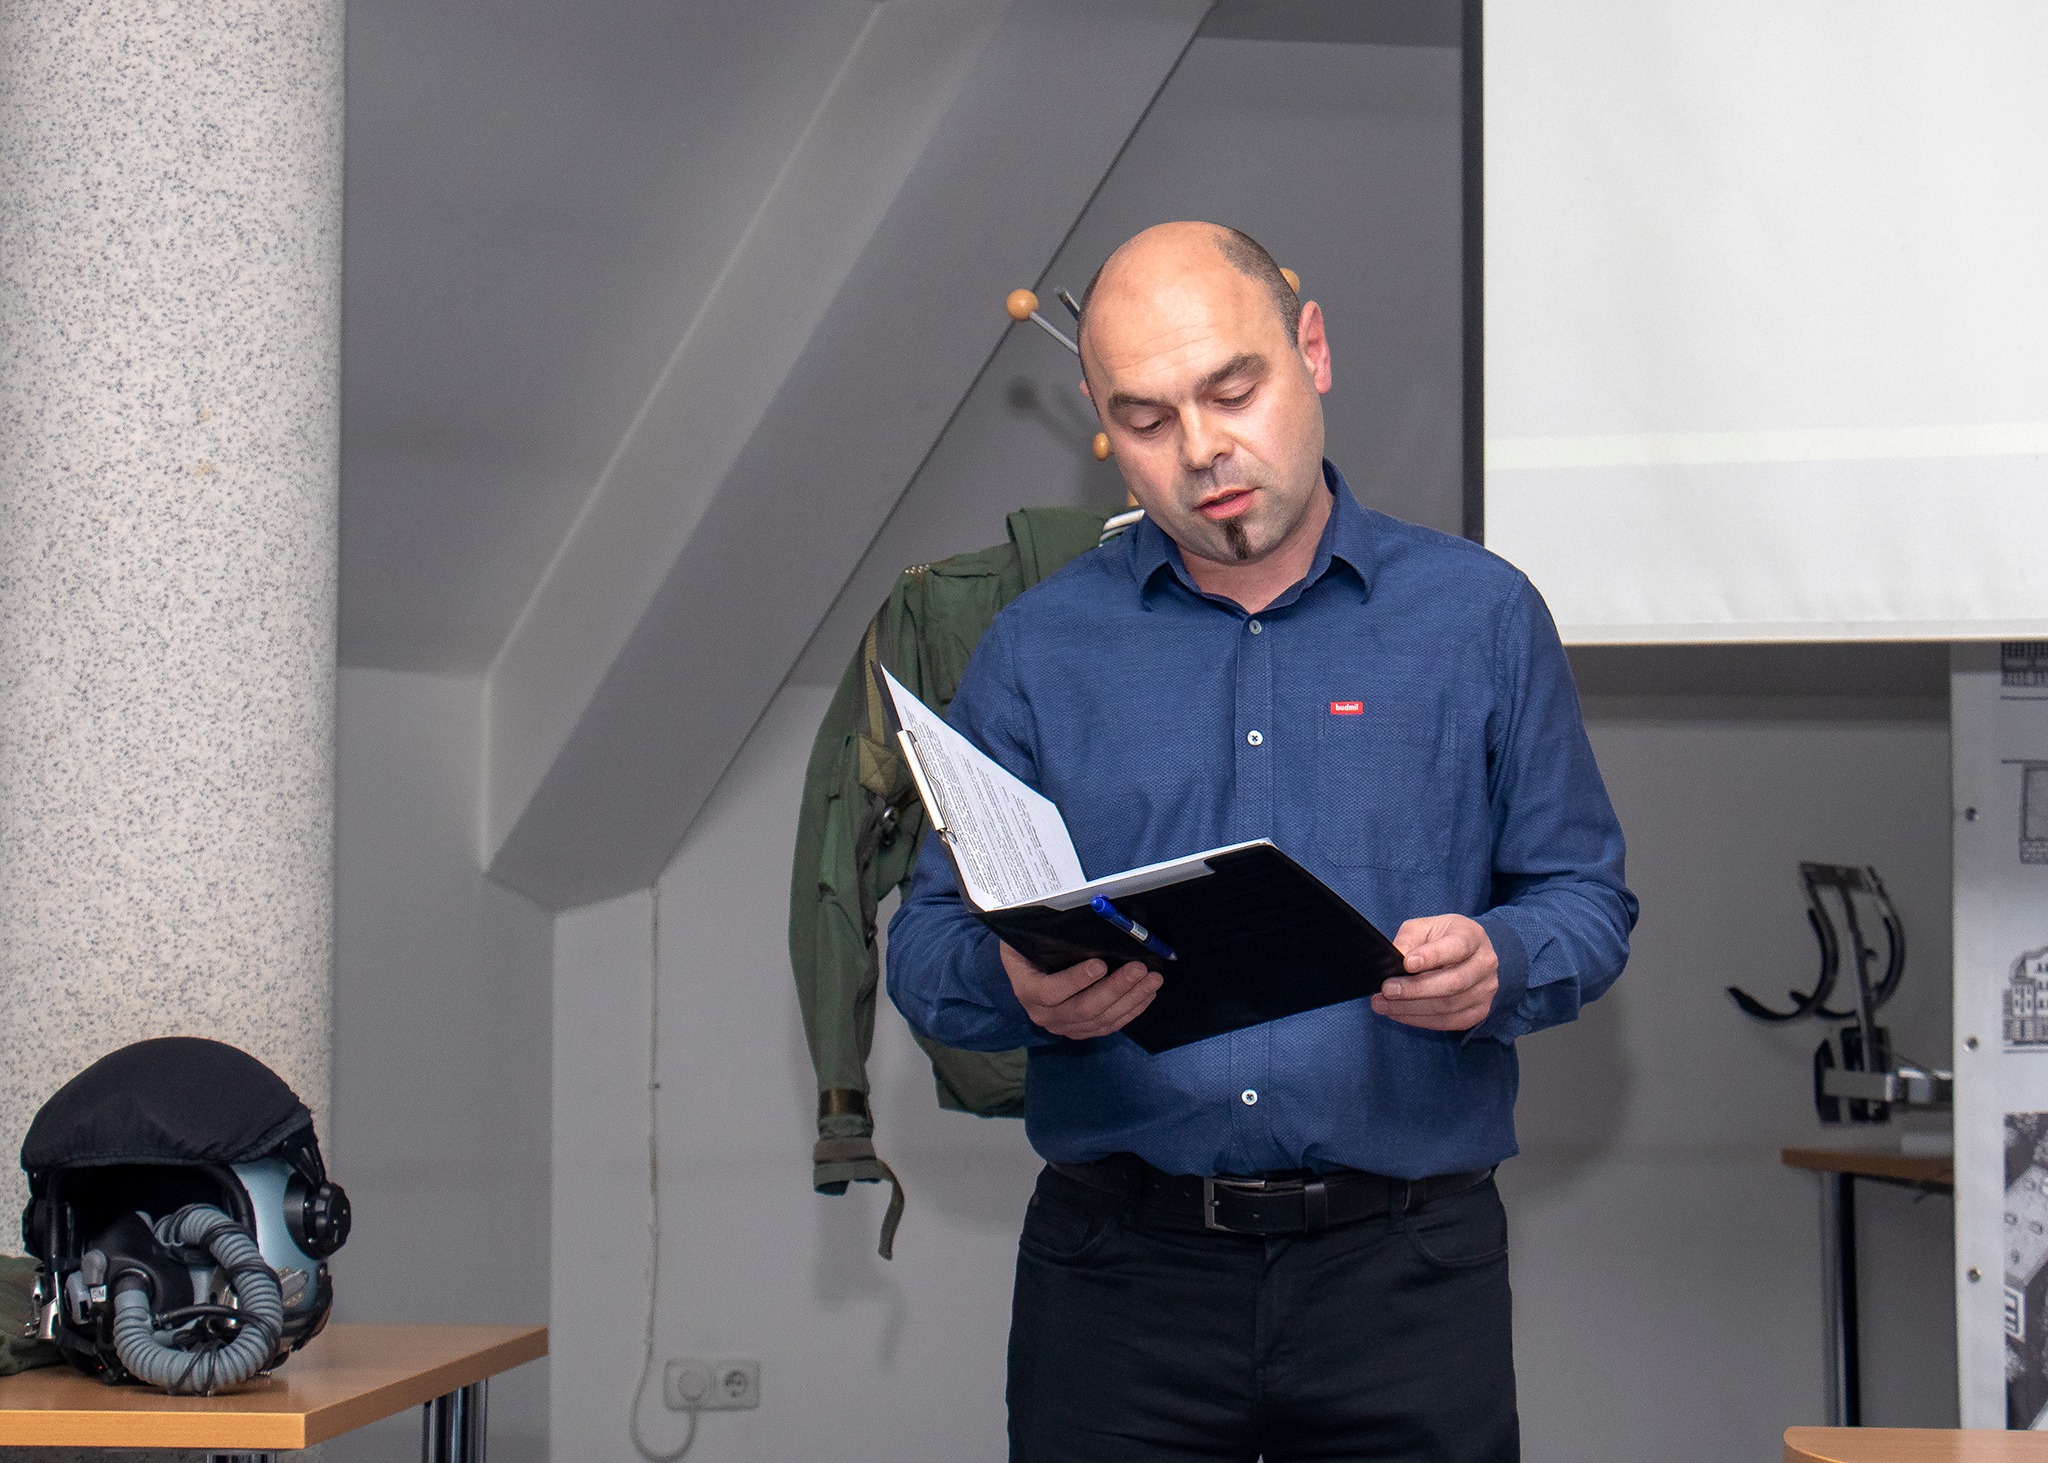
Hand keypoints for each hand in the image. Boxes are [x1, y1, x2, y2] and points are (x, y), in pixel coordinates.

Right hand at [1000, 943, 1160, 1039]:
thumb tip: (1087, 924)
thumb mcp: (1027, 938)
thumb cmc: (1028, 948)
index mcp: (1027, 989)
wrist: (1026, 970)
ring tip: (1152, 979)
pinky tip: (1147, 994)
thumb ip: (1048, 937)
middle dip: (1115, 988)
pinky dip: (1131, 1010)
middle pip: (1083, 1009)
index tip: (1100, 965)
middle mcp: (1043, 1014)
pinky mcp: (1081, 1031)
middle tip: (1139, 969)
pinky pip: (1109, 1025)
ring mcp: (1063, 1026)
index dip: (1075, 980)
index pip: (1050, 991)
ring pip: (1101, 1019)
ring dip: (1130, 999)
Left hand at [1373, 914, 1498, 1031]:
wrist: (1467, 954)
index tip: (1407, 963)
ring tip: (1383, 1004)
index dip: (1432, 956)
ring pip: (1448, 1006)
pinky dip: (1420, 1020)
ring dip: (1411, 1008)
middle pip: (1453, 983)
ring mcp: (1485, 990)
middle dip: (1415, 989)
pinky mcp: (1479, 1011)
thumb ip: (1408, 941)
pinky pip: (1448, 1022)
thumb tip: (1393, 962)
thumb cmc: (1441, 938)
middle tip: (1386, 990)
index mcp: (1472, 936)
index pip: (1456, 947)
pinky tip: (1399, 1014)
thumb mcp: (1423, 928)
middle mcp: (1485, 963)